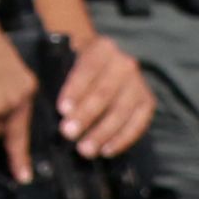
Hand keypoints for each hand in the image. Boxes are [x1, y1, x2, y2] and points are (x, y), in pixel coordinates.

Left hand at [50, 25, 155, 162]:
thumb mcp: (70, 58)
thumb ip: (60, 72)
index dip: (75, 90)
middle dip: (85, 116)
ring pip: (121, 111)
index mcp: (102, 48)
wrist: (108, 61)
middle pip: (104, 93)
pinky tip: (106, 150)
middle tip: (68, 133)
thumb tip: (51, 100)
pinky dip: (122, 139)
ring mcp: (138, 83)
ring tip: (85, 149)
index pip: (87, 70)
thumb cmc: (81, 66)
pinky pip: (138, 124)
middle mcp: (124, 64)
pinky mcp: (147, 102)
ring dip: (102, 133)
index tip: (62, 110)